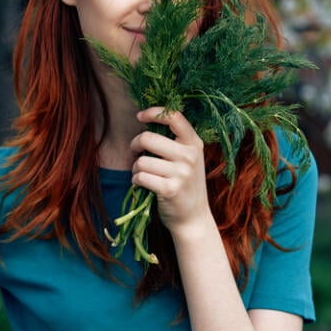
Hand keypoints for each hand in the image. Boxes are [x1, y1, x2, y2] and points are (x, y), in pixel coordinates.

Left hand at [130, 107, 213, 234]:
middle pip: (148, 138)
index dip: (153, 112)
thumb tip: (145, 122)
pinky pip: (140, 177)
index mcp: (194, 143)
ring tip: (143, 174)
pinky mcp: (170, 189)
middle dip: (135, 145)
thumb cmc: (185, 184)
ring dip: (136, 168)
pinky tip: (142, 185)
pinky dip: (136, 180)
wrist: (193, 218)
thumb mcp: (188, 159)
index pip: (174, 116)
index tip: (140, 116)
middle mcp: (190, 156)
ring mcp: (182, 173)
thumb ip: (174, 141)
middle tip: (136, 152)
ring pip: (141, 161)